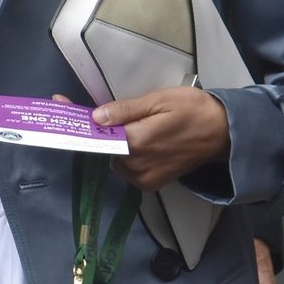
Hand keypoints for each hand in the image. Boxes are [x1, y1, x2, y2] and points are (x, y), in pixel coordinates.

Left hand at [92, 87, 229, 190]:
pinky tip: (140, 141)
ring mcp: (144, 178)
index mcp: (138, 142)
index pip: (98, 137)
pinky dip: (127, 156)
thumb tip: (96, 117)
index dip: (80, 124)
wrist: (222, 133)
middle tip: (107, 114)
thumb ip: (127, 110)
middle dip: (102, 132)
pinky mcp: (151, 184)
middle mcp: (137, 166)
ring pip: (115, 160)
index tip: (62, 106)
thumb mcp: (161, 100)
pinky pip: (127, 169)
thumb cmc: (193, 109)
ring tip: (132, 126)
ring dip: (116, 144)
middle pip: (104, 149)